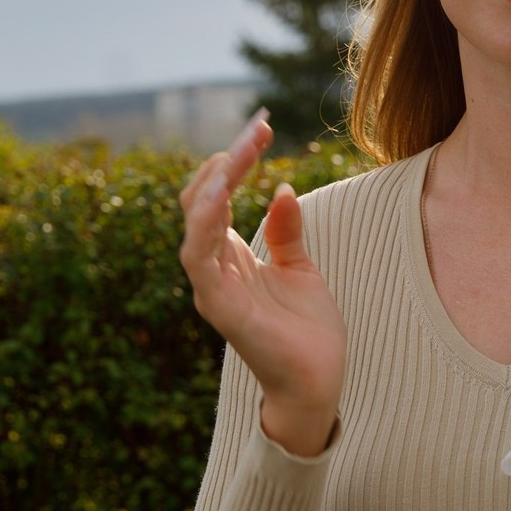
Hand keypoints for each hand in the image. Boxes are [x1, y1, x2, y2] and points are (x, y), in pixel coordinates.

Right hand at [179, 110, 345, 455]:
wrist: (318, 382)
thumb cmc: (306, 331)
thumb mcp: (301, 269)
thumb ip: (286, 233)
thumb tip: (283, 189)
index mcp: (229, 258)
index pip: (217, 198)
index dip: (234, 161)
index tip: (263, 128)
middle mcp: (214, 270)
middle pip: (199, 205)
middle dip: (225, 164)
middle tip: (258, 131)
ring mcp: (213, 290)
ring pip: (192, 230)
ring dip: (209, 189)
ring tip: (229, 157)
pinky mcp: (221, 309)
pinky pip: (200, 261)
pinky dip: (204, 227)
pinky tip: (221, 197)